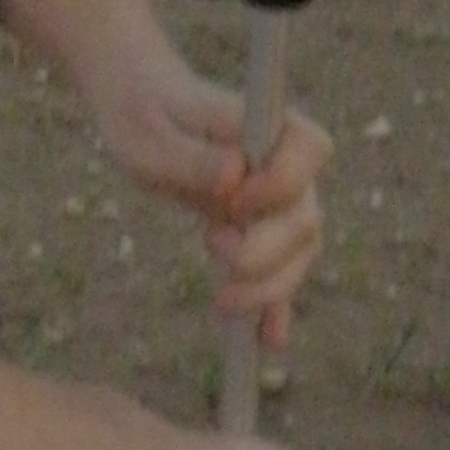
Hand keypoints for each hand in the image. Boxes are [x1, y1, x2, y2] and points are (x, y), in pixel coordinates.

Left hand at [96, 69, 330, 347]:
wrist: (138, 108)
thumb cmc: (142, 112)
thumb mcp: (151, 133)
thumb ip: (192, 156)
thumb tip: (234, 178)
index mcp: (266, 124)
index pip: (310, 149)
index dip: (282, 184)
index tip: (236, 200)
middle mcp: (283, 163)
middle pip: (305, 216)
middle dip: (268, 250)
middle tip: (216, 252)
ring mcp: (276, 199)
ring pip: (298, 252)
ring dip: (269, 285)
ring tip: (222, 302)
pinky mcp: (259, 227)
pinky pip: (278, 271)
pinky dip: (275, 305)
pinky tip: (267, 340)